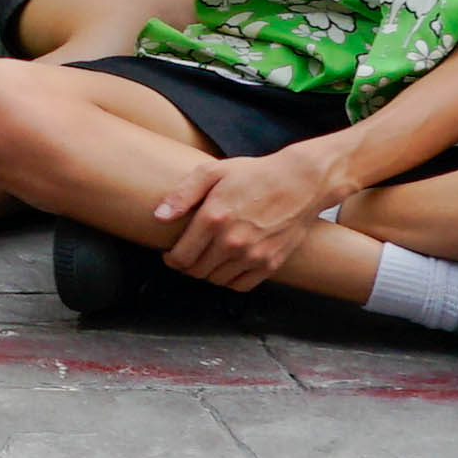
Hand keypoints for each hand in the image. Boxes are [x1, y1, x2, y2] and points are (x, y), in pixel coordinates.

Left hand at [161, 138, 351, 290]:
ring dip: (206, 273)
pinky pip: (241, 285)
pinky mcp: (271, 264)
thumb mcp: (212, 172)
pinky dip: (229, 280)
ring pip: (216, 280)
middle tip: (186, 256)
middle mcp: (232, 242)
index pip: (181, 257)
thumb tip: (159, 216)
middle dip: (186, 266)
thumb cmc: (253, 174)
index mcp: (213, 219)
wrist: (299, 184)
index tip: (169, 254)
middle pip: (196, 271)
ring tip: (205, 259)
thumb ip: (182, 194)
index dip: (170, 259)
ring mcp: (253, 256)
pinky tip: (226, 266)